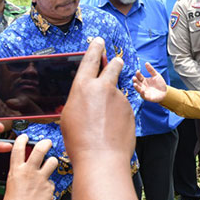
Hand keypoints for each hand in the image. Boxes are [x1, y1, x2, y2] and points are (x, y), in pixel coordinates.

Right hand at [2, 136, 57, 199]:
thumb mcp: (11, 185)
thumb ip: (19, 175)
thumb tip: (24, 171)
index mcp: (16, 170)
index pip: (18, 148)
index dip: (22, 139)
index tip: (25, 137)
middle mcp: (29, 171)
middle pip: (40, 149)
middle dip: (46, 143)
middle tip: (48, 142)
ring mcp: (41, 178)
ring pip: (52, 161)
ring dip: (52, 162)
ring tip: (51, 164)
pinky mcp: (50, 187)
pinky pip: (52, 181)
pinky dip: (49, 185)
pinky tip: (44, 191)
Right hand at [61, 37, 134, 160]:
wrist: (101, 158)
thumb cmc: (79, 141)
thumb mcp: (69, 116)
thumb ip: (80, 100)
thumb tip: (86, 97)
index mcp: (82, 87)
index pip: (90, 60)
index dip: (95, 48)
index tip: (99, 41)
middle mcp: (102, 87)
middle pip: (113, 66)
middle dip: (114, 63)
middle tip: (116, 62)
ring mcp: (119, 98)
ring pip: (117, 93)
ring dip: (113, 102)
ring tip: (104, 122)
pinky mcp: (130, 110)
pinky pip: (123, 109)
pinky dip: (119, 116)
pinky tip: (113, 130)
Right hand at [132, 62, 167, 102]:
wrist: (166, 92)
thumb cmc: (160, 83)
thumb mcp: (156, 75)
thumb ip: (151, 70)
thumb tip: (146, 62)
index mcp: (144, 80)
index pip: (139, 77)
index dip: (138, 74)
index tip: (138, 71)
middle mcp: (143, 86)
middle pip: (137, 83)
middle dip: (135, 80)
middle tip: (134, 78)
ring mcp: (144, 91)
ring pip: (138, 89)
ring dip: (136, 87)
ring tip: (134, 84)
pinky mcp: (147, 97)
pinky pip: (143, 95)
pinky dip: (142, 93)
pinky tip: (142, 90)